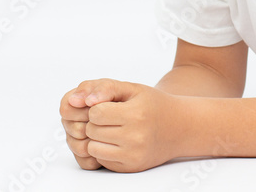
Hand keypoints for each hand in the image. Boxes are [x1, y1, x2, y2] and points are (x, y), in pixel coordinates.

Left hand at [62, 78, 185, 172]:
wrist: (179, 127)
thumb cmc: (153, 104)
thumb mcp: (132, 88)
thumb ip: (104, 87)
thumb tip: (76, 100)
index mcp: (136, 114)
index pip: (96, 113)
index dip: (98, 107)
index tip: (109, 106)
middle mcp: (136, 137)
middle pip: (92, 130)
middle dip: (96, 122)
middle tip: (111, 118)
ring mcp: (133, 155)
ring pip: (93, 147)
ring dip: (97, 137)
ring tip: (113, 129)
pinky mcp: (131, 167)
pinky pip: (101, 160)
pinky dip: (104, 150)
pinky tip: (118, 141)